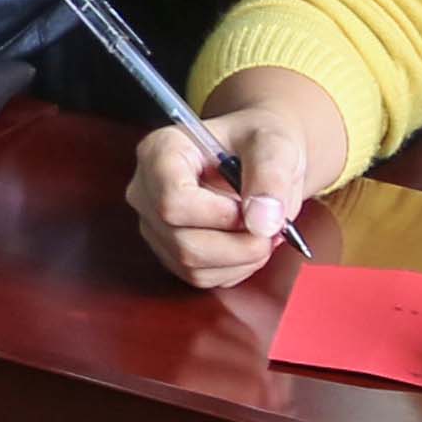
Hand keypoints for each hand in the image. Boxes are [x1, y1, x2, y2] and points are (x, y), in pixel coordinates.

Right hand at [127, 102, 332, 288]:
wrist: (260, 158)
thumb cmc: (259, 143)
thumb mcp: (275, 145)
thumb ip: (271, 177)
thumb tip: (262, 223)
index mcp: (160, 152)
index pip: (172, 201)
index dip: (218, 215)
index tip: (251, 208)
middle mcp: (146, 190)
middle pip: (181, 240)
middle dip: (237, 244)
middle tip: (272, 227)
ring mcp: (154, 224)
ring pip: (191, 266)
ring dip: (240, 259)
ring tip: (263, 233)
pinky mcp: (169, 251)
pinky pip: (200, 278)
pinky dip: (234, 269)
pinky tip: (247, 243)